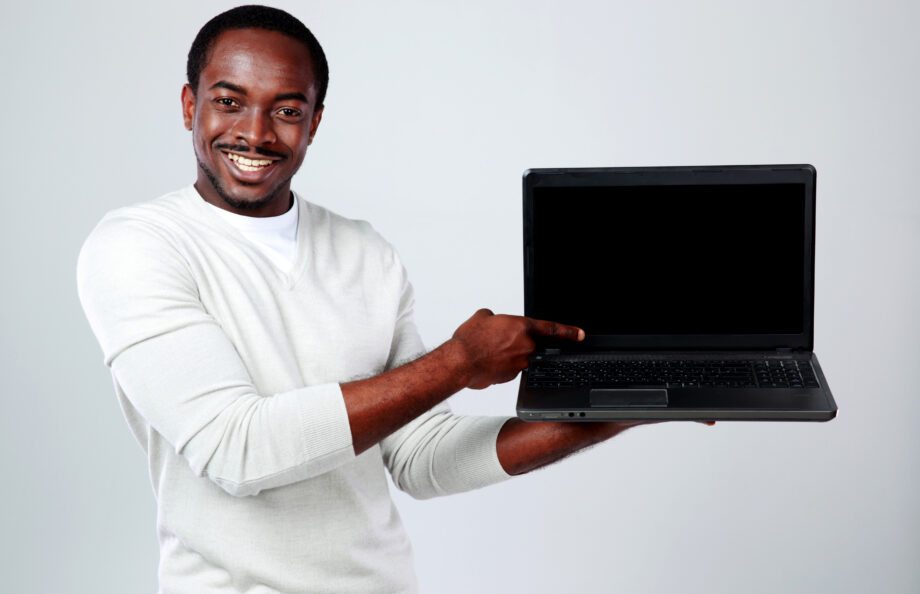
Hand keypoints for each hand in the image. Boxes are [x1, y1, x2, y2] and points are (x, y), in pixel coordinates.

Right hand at [450, 308, 583, 389]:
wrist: (461, 362)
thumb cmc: (470, 340)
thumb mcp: (482, 317)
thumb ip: (494, 317)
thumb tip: (494, 320)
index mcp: (522, 327)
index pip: (551, 329)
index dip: (568, 332)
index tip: (580, 335)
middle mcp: (525, 346)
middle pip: (529, 344)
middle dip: (515, 344)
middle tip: (496, 343)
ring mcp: (520, 363)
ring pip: (517, 357)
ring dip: (505, 355)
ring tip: (485, 352)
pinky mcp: (511, 377)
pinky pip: (508, 368)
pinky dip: (499, 365)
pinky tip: (485, 362)